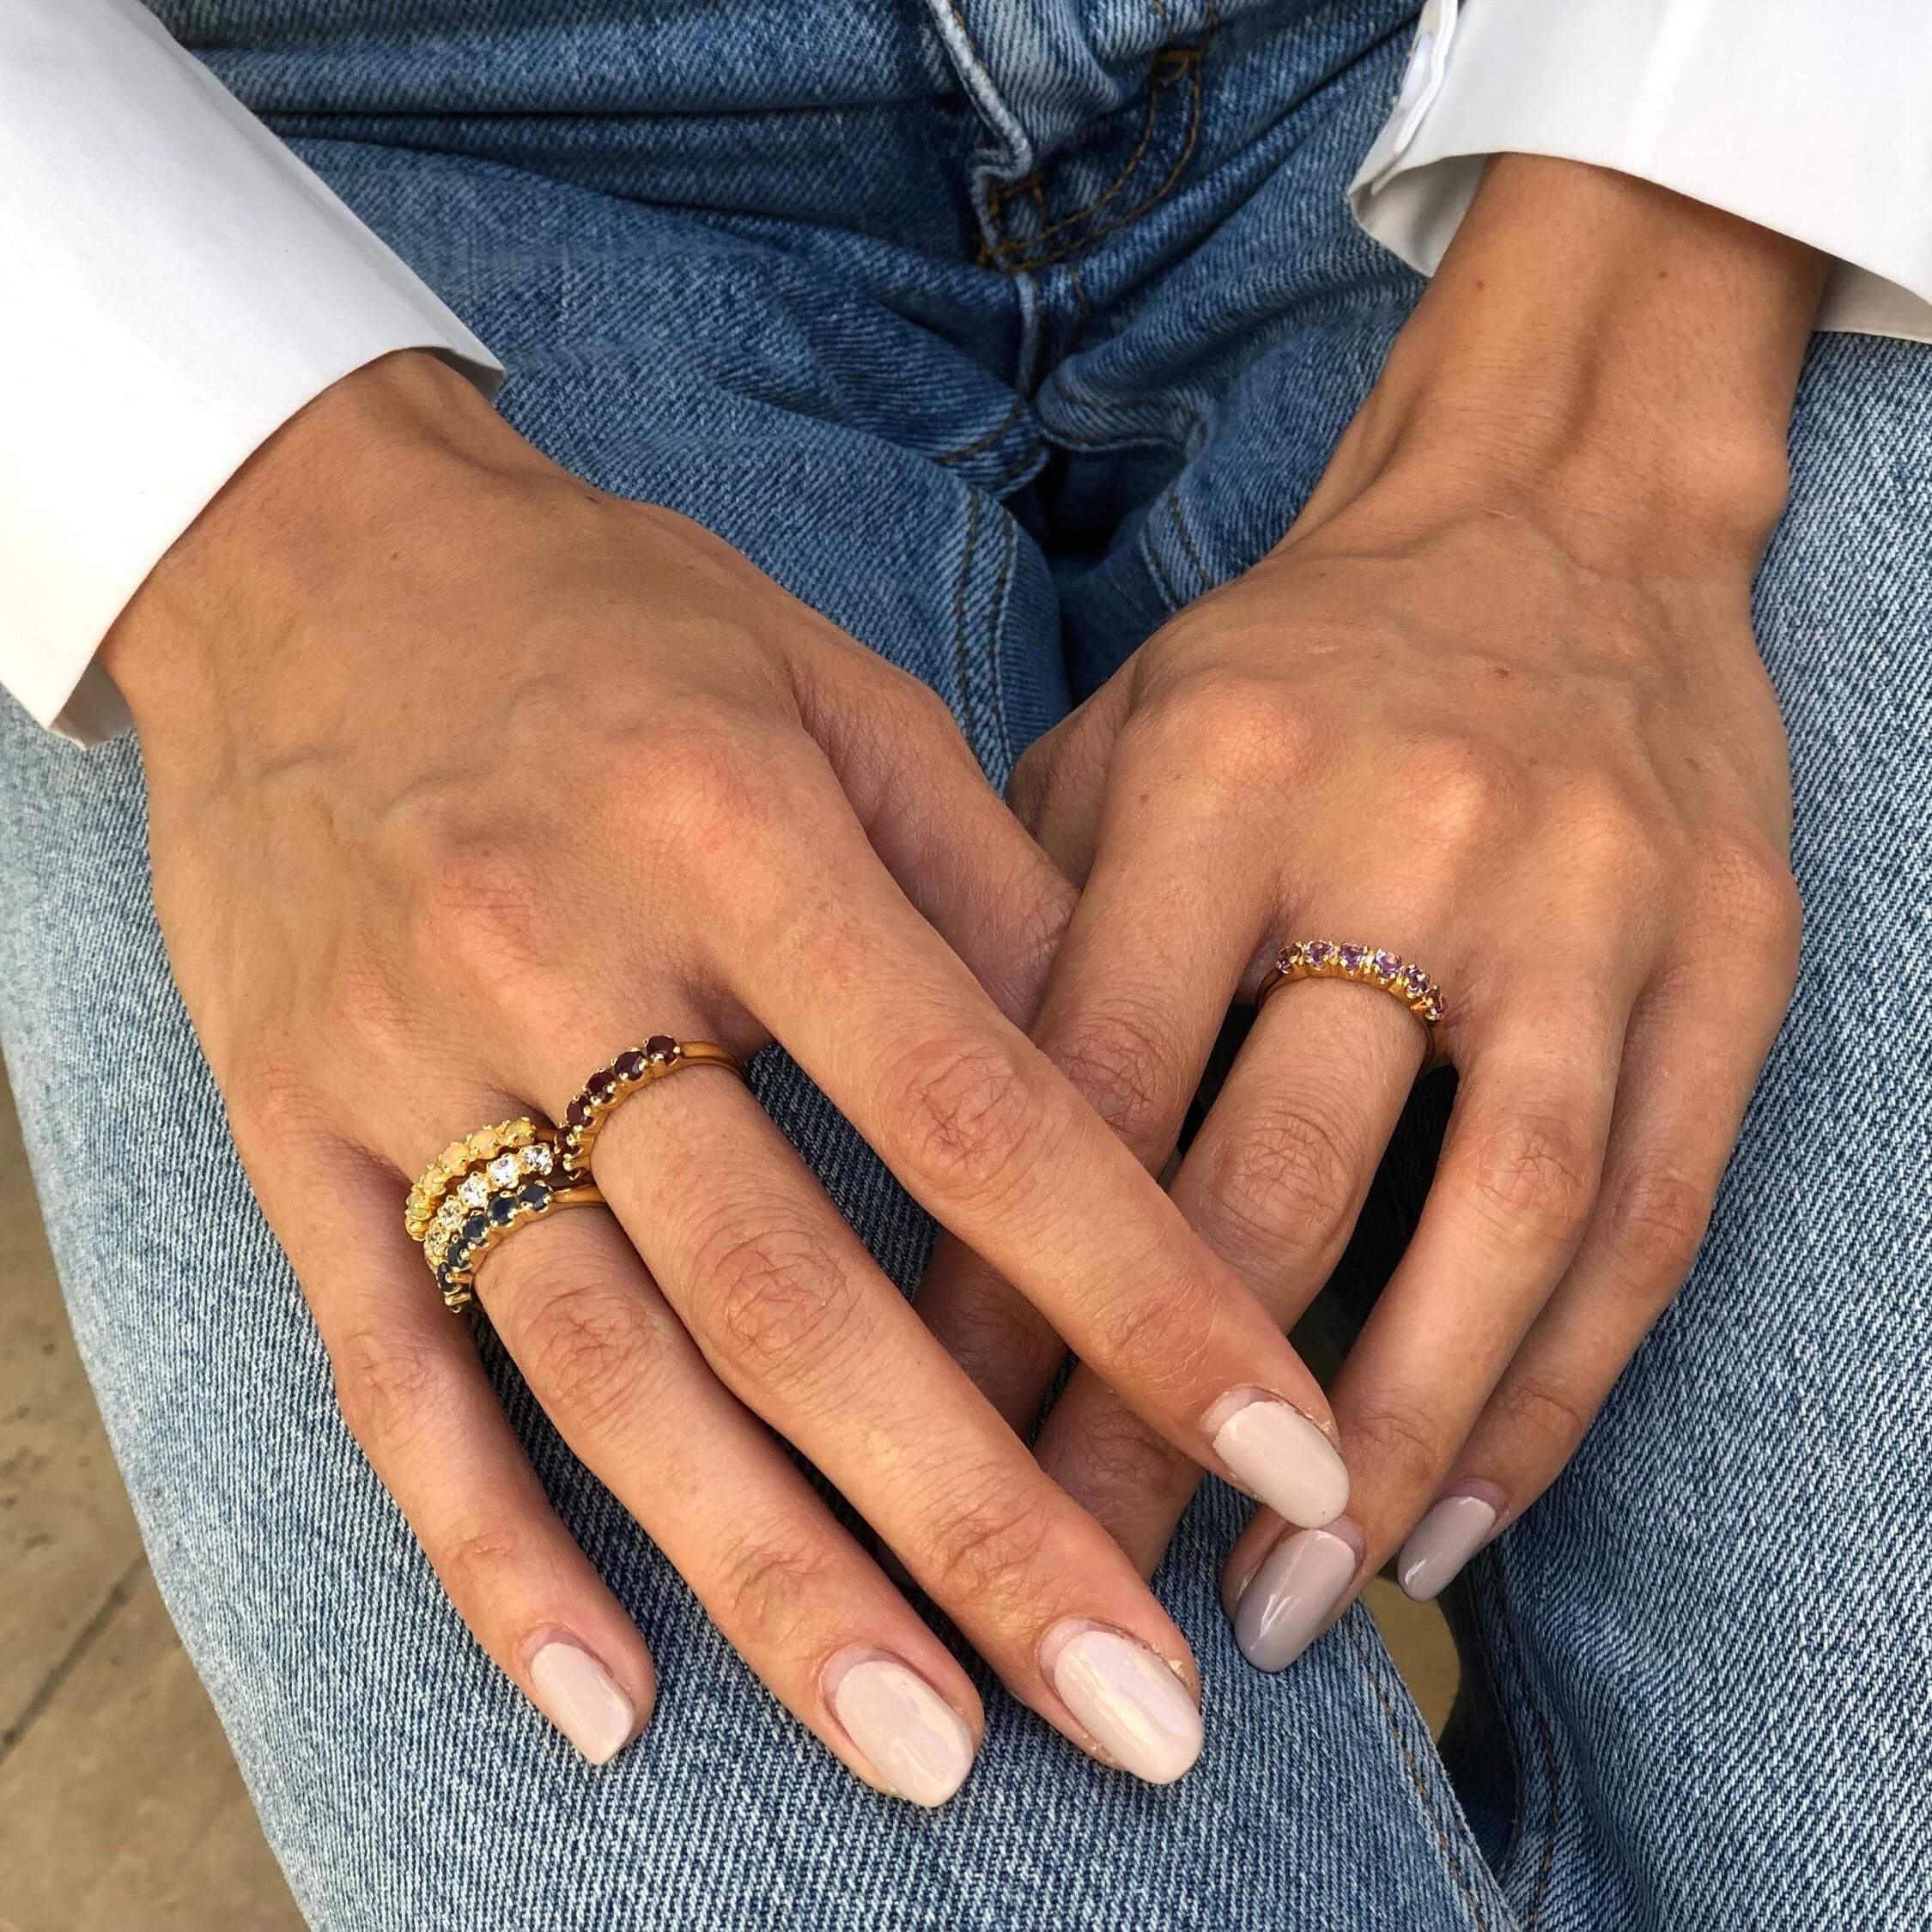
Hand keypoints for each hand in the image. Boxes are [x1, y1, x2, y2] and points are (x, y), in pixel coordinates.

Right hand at [103, 350, 1346, 1795]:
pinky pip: (385, 1371)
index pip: (973, 1112)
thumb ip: (990, 888)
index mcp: (735, 829)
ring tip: (927, 1747)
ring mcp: (409, 1061)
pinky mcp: (289, 1131)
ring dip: (766, 1578)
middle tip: (1139, 1714)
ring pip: (604, 1369)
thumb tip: (1137, 1100)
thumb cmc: (613, 617)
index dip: (1142, 1298)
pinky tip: (605, 1703)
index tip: (1287, 1456)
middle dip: (979, 1518)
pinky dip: (489, 1548)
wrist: (304, 556)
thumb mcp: (828, 689)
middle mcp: (566, 954)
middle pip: (791, 1292)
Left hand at [915, 158, 1824, 1656]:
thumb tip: (904, 1167)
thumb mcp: (1121, 734)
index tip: (929, 1450)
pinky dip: (1555, 1387)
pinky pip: (1646, 1214)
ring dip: (1382, 1447)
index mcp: (1222, 771)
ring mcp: (1590, 901)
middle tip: (1073, 1590)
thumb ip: (1014, 915)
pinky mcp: (1726, 959)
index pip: (1088, 1078)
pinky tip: (1456, 1515)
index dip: (1005, 1288)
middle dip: (1162, 1418)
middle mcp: (1408, 832)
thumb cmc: (1296, 663)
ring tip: (1280, 1606)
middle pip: (1273, 1179)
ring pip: (1491, 1221)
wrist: (1556, 516)